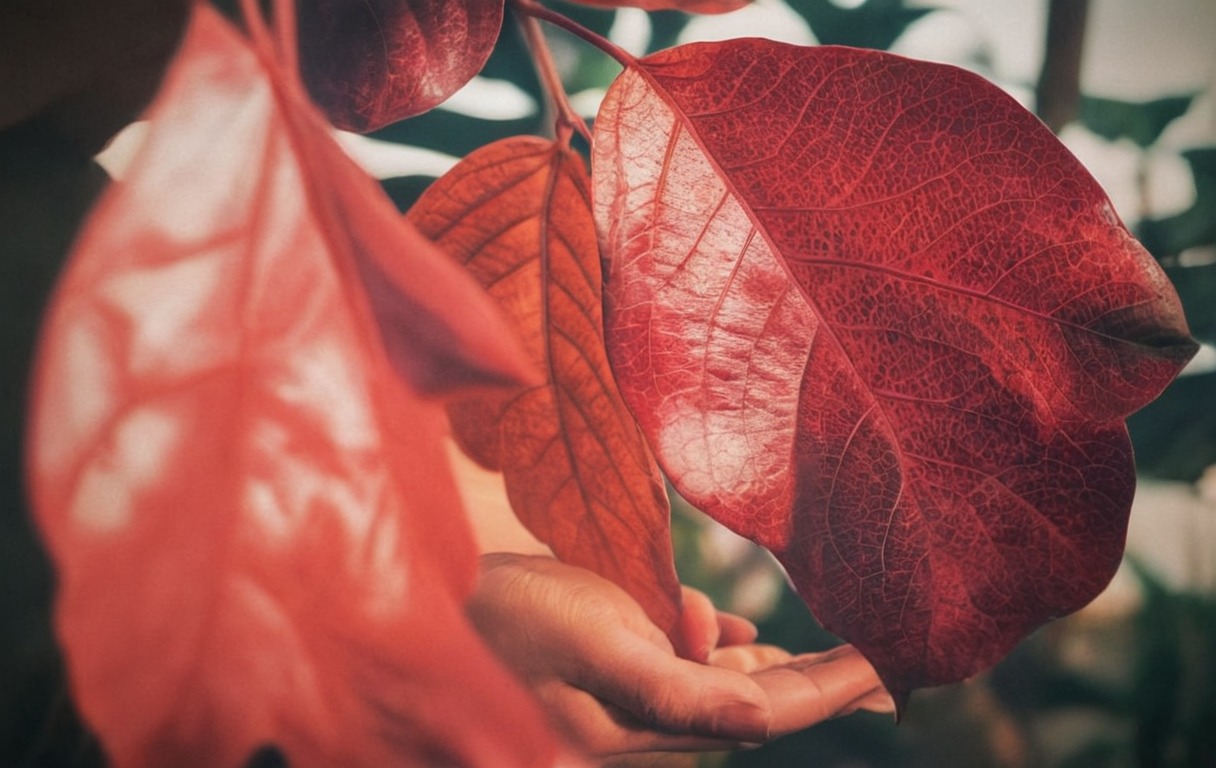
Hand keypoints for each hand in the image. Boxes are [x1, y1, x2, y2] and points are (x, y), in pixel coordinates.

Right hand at [467, 553, 893, 757]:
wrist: (439, 613)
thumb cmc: (507, 622)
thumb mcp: (592, 644)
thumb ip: (673, 686)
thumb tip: (762, 713)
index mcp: (653, 724)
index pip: (766, 712)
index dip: (832, 689)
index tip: (891, 663)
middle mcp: (652, 721)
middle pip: (757, 703)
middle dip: (823, 681)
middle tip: (887, 658)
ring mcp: (633, 701)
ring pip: (725, 685)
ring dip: (778, 665)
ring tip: (839, 652)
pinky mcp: (614, 673)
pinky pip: (683, 667)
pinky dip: (718, 647)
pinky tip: (735, 630)